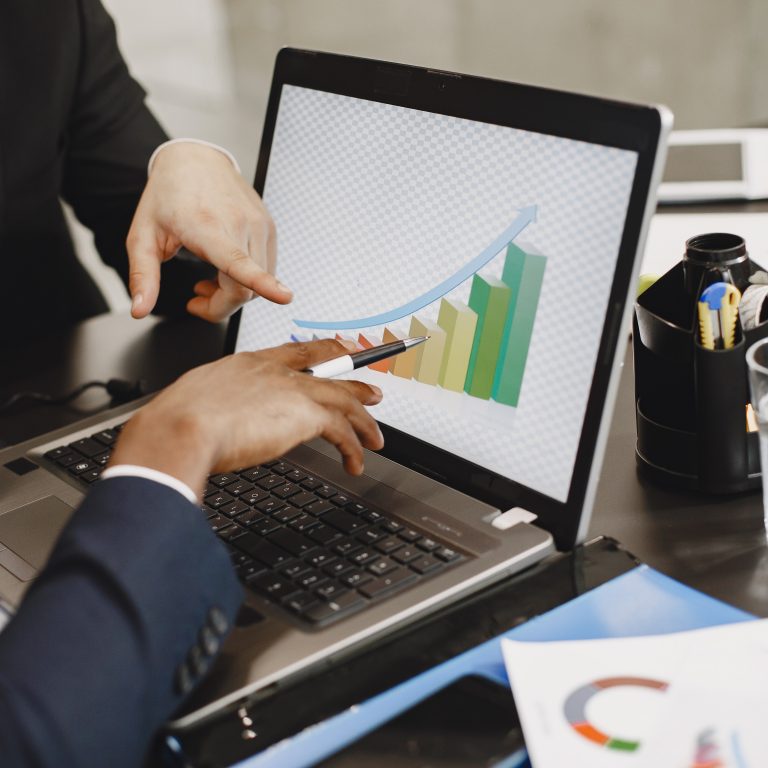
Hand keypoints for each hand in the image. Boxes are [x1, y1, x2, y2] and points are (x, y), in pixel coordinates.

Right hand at [109, 340, 383, 496]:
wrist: (179, 430)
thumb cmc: (176, 422)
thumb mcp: (197, 402)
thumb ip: (219, 406)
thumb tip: (220, 423)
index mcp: (248, 363)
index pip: (295, 352)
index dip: (321, 352)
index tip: (336, 351)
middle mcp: (274, 371)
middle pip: (327, 370)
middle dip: (353, 384)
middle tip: (371, 392)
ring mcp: (292, 389)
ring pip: (344, 399)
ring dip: (363, 422)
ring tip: (374, 437)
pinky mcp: (306, 414)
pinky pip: (343, 431)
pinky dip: (354, 448)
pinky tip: (355, 462)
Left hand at [126, 142, 291, 321]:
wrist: (194, 159)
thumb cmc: (168, 196)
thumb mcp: (143, 237)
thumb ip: (143, 277)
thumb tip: (139, 310)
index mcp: (207, 227)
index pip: (239, 264)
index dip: (263, 285)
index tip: (284, 298)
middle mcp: (240, 224)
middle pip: (245, 290)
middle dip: (221, 306)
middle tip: (196, 298)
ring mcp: (260, 225)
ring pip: (258, 284)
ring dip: (234, 293)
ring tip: (208, 281)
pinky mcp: (269, 228)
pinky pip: (265, 269)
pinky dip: (247, 280)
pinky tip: (225, 269)